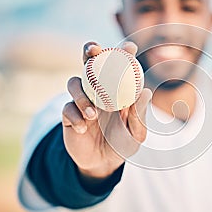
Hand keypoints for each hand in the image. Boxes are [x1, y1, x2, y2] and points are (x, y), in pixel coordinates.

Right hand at [62, 41, 151, 185]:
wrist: (102, 163)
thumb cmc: (123, 143)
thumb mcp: (136, 134)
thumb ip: (139, 115)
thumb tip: (144, 91)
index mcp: (117, 90)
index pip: (119, 65)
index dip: (123, 52)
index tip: (130, 47)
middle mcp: (98, 90)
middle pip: (90, 62)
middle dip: (89, 50)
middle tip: (93, 51)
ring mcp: (82, 101)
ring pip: (74, 83)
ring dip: (82, 95)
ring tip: (93, 115)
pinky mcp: (68, 115)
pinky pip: (67, 108)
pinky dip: (74, 116)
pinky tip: (83, 128)